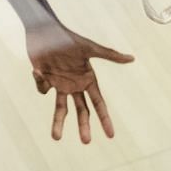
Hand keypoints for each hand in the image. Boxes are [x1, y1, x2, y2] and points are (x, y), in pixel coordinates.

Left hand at [27, 23, 132, 143]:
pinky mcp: (44, 79)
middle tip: (86, 142)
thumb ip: (110, 55)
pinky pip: (42, 89)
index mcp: (88, 78)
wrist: (43, 29)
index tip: (111, 136)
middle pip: (81, 111)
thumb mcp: (89, 48)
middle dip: (83, 126)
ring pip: (60, 108)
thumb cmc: (67, 37)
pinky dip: (39, 83)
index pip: (99, 103)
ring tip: (56, 138)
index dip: (105, 119)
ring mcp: (59, 83)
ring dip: (58, 123)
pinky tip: (38, 70)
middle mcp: (75, 84)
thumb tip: (132, 58)